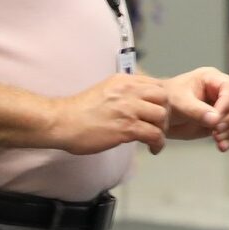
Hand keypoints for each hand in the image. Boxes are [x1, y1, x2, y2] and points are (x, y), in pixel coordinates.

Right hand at [49, 73, 168, 155]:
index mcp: (124, 81)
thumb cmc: (80, 110)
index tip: (158, 112)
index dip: (161, 100)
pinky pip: (154, 134)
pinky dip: (158, 143)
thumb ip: (125, 92)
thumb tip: (141, 99)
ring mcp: (128, 109)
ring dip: (162, 130)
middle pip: (164, 98)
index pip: (157, 85)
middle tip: (159, 126)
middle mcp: (129, 91)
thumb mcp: (106, 90)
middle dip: (166, 113)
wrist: (62, 122)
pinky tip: (153, 148)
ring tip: (155, 138)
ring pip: (162, 116)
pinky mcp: (126, 128)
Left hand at [163, 67, 228, 151]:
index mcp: (212, 78)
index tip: (216, 121)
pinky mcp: (221, 122)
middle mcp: (221, 90)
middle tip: (217, 130)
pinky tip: (221, 147)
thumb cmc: (168, 101)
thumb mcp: (179, 103)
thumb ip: (196, 110)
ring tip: (217, 139)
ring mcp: (223, 106)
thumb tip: (216, 120)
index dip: (227, 104)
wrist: (159, 116)